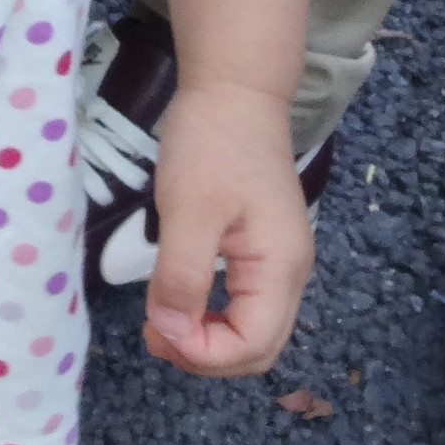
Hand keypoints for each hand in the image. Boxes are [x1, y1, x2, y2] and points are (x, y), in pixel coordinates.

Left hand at [140, 84, 314, 378]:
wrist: (235, 90)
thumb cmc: (212, 145)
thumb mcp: (189, 211)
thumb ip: (181, 277)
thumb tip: (172, 334)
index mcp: (280, 268)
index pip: (253, 346)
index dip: (203, 354)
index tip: (156, 332)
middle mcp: (291, 273)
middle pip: (259, 347)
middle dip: (206, 355)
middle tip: (154, 334)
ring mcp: (280, 261)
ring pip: (253, 329)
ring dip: (208, 339)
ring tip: (161, 322)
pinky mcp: (263, 248)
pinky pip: (245, 302)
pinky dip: (213, 315)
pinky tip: (180, 300)